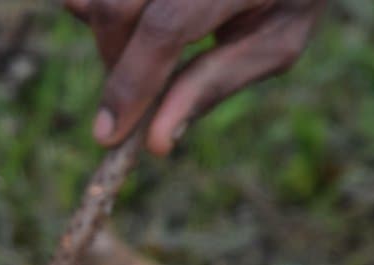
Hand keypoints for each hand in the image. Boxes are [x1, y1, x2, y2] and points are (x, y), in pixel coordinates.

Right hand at [65, 0, 326, 154]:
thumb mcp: (276, 41)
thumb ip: (215, 84)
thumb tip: (154, 141)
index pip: (167, 27)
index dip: (132, 82)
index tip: (108, 135)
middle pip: (117, 7)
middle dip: (112, 61)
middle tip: (134, 90)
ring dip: (105, 33)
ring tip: (142, 49)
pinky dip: (97, 10)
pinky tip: (131, 23)